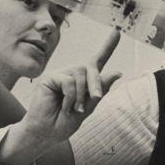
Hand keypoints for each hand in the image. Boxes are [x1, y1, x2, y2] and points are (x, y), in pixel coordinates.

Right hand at [20, 29, 122, 144]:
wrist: (46, 133)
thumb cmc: (64, 122)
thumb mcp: (88, 109)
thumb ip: (100, 91)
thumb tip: (117, 72)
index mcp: (83, 81)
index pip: (97, 61)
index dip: (108, 46)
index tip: (117, 31)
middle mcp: (72, 74)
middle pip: (90, 68)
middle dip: (96, 83)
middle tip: (95, 97)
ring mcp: (60, 75)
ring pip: (80, 74)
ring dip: (81, 95)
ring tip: (74, 108)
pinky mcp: (50, 78)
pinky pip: (68, 81)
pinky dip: (70, 96)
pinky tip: (63, 106)